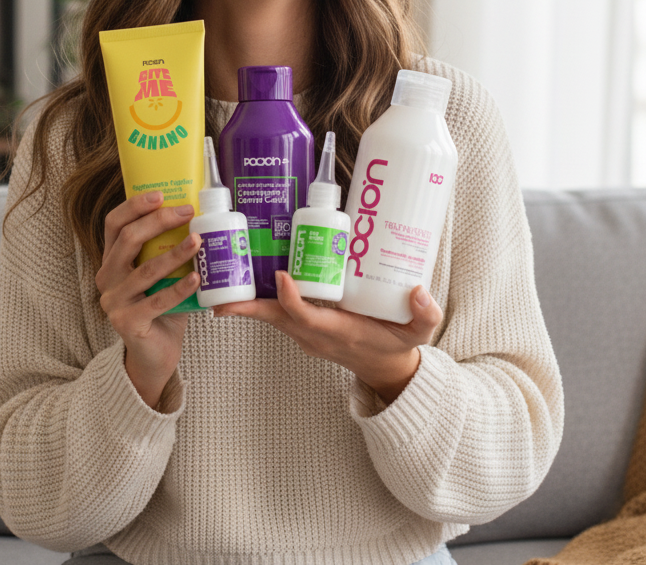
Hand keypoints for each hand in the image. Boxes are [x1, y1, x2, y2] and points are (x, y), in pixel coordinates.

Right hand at [95, 191, 200, 408]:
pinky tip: (197, 278)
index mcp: (111, 260)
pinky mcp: (127, 323)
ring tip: (198, 240)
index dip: (135, 206)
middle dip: (160, 222)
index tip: (161, 194)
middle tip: (188, 212)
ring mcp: (113, 302)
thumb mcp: (160, 274)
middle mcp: (107, 278)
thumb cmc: (161, 307)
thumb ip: (167, 249)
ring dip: (175, 253)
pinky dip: (179, 288)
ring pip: (145, 270)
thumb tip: (199, 216)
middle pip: (129, 240)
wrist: (154, 354)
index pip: (114, 224)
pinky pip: (156, 301)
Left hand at [213, 271, 442, 403]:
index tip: (281, 276)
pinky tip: (245, 281)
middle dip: (247, 307)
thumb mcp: (420, 333)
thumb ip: (426, 313)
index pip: (306, 317)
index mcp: (339, 333)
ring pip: (271, 317)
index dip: (291, 299)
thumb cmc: (399, 345)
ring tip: (220, 281)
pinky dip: (259, 301)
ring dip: (247, 303)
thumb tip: (420, 291)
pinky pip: (277, 315)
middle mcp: (315, 336)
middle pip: (275, 319)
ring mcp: (307, 335)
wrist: (386, 369)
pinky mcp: (304, 329)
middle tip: (219, 293)